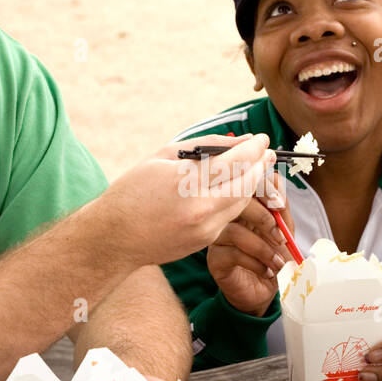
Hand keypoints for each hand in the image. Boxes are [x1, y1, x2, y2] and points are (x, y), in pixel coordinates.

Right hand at [101, 134, 275, 266]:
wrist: (114, 237)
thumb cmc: (133, 191)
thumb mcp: (163, 157)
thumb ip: (204, 147)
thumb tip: (239, 140)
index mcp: (186, 182)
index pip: (235, 161)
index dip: (254, 148)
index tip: (262, 139)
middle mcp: (200, 208)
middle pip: (247, 184)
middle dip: (261, 166)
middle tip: (267, 152)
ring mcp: (205, 228)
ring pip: (243, 202)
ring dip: (252, 184)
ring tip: (255, 167)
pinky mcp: (205, 242)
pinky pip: (229, 216)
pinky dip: (235, 200)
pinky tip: (234, 188)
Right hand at [207, 171, 295, 315]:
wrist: (264, 293)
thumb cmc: (272, 259)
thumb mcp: (284, 231)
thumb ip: (280, 207)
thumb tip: (275, 179)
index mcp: (243, 207)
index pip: (245, 184)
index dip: (263, 189)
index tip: (279, 205)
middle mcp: (226, 218)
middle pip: (235, 202)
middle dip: (264, 218)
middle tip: (281, 238)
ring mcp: (218, 238)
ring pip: (234, 231)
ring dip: (262, 248)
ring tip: (277, 262)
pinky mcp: (215, 260)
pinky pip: (232, 254)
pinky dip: (255, 263)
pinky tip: (266, 271)